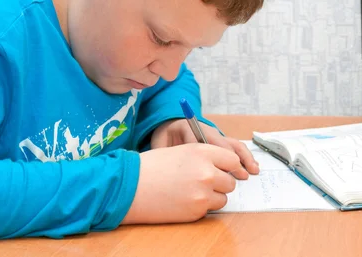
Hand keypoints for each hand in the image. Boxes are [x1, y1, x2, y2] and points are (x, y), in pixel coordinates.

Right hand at [121, 143, 241, 223]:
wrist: (130, 186)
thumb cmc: (150, 166)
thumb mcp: (180, 151)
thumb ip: (203, 157)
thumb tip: (221, 166)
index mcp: (202, 152)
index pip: (232, 160)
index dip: (226, 166)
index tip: (221, 170)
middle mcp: (207, 172)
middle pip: (230, 181)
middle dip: (220, 183)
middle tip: (203, 183)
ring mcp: (203, 193)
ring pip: (223, 198)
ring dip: (212, 196)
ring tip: (191, 192)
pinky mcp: (197, 211)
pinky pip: (209, 210)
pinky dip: (200, 207)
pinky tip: (183, 200)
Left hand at [150, 119, 259, 178]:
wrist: (169, 128)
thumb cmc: (164, 139)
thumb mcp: (161, 145)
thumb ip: (165, 154)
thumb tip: (172, 167)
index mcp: (187, 127)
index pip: (199, 140)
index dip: (208, 155)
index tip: (214, 170)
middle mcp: (205, 130)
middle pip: (221, 143)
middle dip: (230, 159)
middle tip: (239, 175)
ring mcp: (214, 135)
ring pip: (231, 144)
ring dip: (243, 157)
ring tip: (252, 171)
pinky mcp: (220, 142)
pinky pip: (235, 147)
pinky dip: (244, 157)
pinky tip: (252, 168)